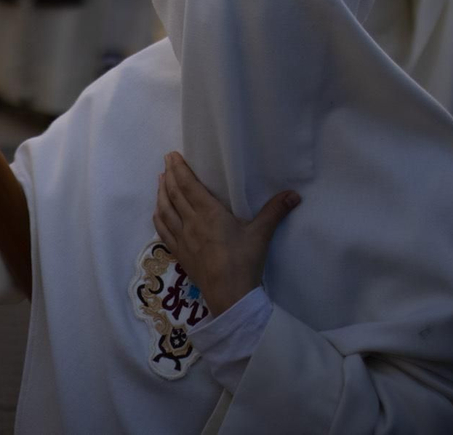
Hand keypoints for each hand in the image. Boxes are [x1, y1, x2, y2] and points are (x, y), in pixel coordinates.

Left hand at [152, 151, 299, 314]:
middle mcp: (191, 222)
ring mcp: (182, 238)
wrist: (230, 295)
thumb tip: (294, 194)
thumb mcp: (261, 234)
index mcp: (209, 213)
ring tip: (160, 181)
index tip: (172, 156)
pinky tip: (158, 211)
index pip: (189, 186)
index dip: (179, 169)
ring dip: (161, 193)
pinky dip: (158, 216)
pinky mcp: (179, 253)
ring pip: (166, 210)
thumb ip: (275, 211)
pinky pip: (163, 230)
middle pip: (175, 194)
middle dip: (170, 176)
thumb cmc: (245, 261)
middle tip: (167, 162)